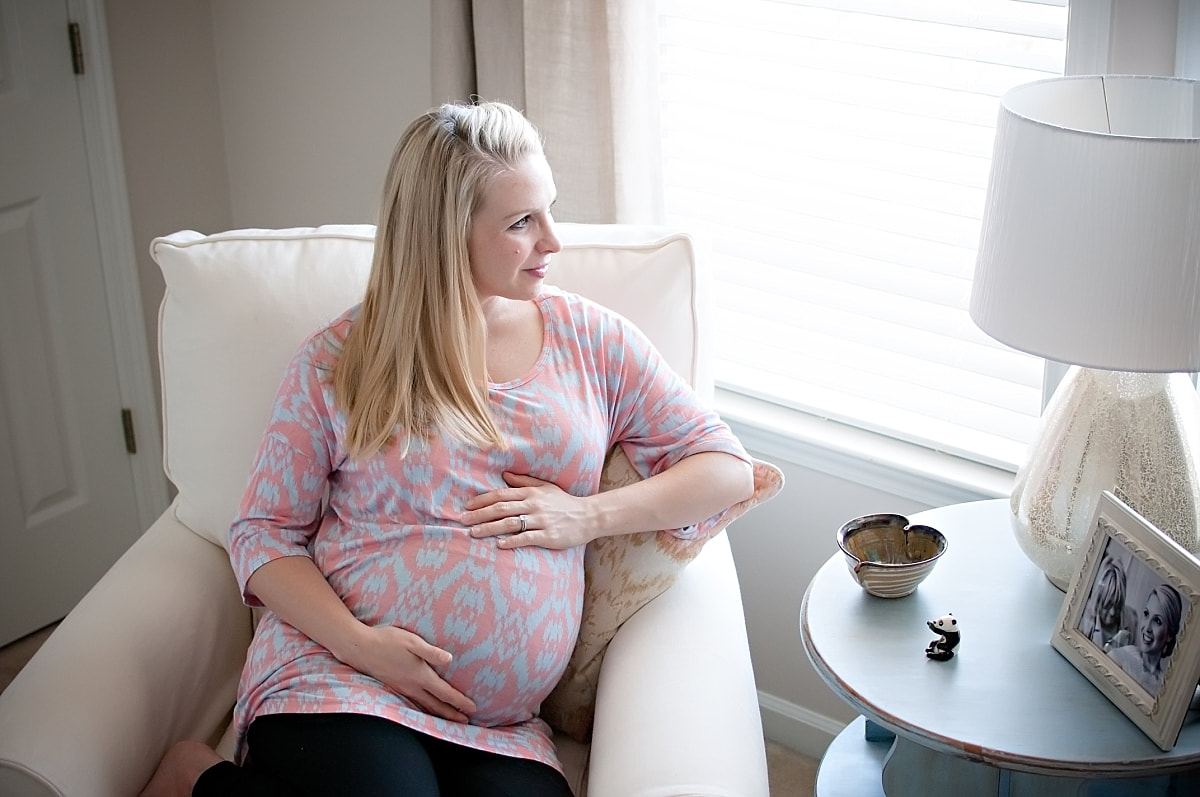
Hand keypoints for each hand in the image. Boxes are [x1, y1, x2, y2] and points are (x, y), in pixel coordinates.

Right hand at [347, 624, 476, 721]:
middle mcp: (412, 686)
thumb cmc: (387, 641)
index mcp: (420, 676)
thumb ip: (431, 652)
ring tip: (449, 718)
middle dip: (452, 714)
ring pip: (424, 706)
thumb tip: (450, 660)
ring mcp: (401, 689)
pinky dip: (425, 709)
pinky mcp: (394, 687)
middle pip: (436, 705)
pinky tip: (425, 709)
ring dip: (439, 713)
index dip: (459, 702)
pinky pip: (414, 704)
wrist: (360, 648)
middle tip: (465, 721)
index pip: (444, 693)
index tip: (472, 709)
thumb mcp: (412, 642)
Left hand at [463, 472, 592, 549]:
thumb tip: (504, 475)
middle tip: (463, 520)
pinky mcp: (548, 536)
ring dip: (489, 528)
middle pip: (501, 508)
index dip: (482, 500)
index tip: (467, 506)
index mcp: (531, 493)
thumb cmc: (564, 503)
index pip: (502, 494)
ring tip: (473, 533)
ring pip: (510, 523)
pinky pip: (526, 538)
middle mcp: (534, 505)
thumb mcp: (545, 488)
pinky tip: (499, 545)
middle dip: (480, 514)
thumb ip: (524, 482)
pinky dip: (512, 541)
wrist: (588, 517)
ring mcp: (541, 521)